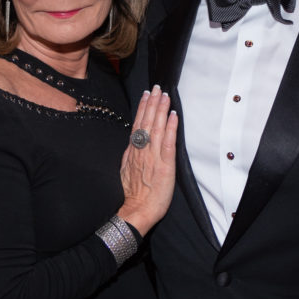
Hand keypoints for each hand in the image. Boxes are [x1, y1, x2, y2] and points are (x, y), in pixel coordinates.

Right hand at [117, 86, 176, 236]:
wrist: (136, 210)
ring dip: (161, 110)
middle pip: (146, 122)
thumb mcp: (125, 170)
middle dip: (152, 103)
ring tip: (165, 95)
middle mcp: (141, 150)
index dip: (143, 108)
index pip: (138, 124)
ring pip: (156, 128)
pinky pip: (167, 143)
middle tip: (157, 87)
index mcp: (133, 151)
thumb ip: (131, 155)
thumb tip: (134, 143)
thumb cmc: (132, 195)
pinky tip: (173, 116)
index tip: (146, 95)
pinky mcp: (164, 165)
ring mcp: (152, 157)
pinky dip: (170, 128)